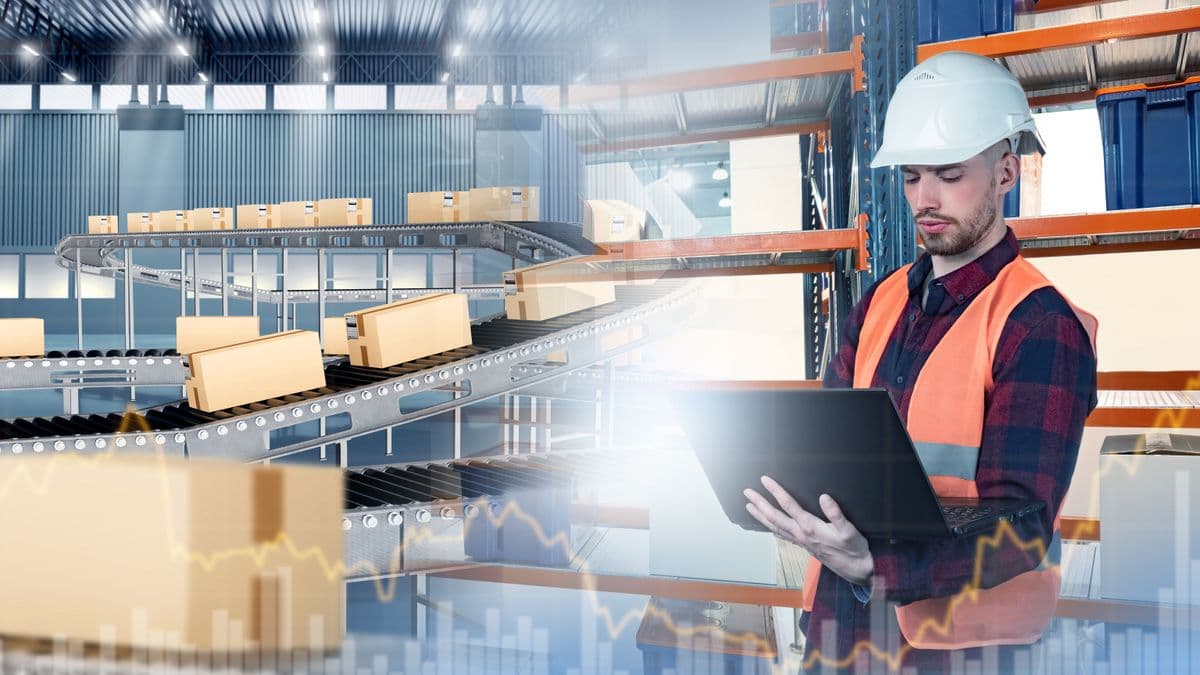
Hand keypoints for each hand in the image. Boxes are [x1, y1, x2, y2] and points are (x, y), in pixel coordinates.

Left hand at [744, 476, 873, 586]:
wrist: (856, 570)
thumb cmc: (854, 549)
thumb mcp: (849, 530)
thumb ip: (836, 514)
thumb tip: (824, 497)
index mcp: (810, 528)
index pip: (789, 506)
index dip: (776, 491)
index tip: (765, 480)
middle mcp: (801, 535)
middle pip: (775, 517)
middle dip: (760, 503)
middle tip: (747, 491)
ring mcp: (801, 541)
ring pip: (775, 527)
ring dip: (761, 516)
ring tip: (749, 506)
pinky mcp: (804, 545)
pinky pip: (782, 535)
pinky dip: (772, 528)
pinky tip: (767, 525)